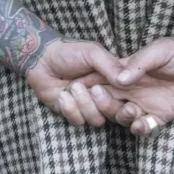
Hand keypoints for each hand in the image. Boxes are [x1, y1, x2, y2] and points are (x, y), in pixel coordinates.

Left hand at [26, 38, 143, 127]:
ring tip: (74, 86)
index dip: (131, 106)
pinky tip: (62, 95)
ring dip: (85, 104)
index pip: (130, 100)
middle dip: (106, 105)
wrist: (42, 59)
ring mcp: (88, 106)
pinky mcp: (72, 113)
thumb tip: (127, 79)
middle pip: (116, 114)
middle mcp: (104, 97)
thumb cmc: (70, 52)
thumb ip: (111, 65)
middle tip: (96, 89)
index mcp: (114, 83)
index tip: (129, 104)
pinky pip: (78, 121)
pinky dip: (70, 109)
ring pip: (97, 120)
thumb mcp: (93, 53)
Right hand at [81, 36, 173, 135]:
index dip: (93, 87)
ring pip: (124, 117)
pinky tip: (143, 123)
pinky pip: (146, 127)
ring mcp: (147, 103)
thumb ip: (140, 63)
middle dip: (104, 105)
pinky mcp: (162, 116)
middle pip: (109, 102)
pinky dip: (142, 128)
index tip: (85, 90)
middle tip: (106, 102)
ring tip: (132, 111)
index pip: (104, 81)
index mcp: (129, 72)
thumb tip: (120, 78)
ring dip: (123, 117)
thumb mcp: (161, 50)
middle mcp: (134, 89)